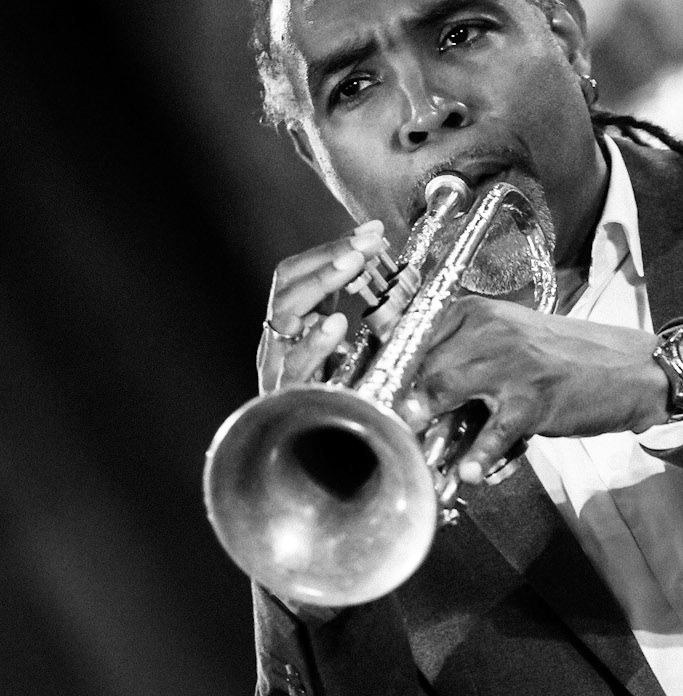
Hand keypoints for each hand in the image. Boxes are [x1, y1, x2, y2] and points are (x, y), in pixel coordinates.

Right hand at [257, 219, 386, 393]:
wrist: (315, 464)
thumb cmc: (337, 401)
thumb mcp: (351, 350)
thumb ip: (361, 318)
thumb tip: (393, 275)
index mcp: (290, 325)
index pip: (297, 272)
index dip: (331, 248)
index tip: (372, 231)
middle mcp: (276, 340)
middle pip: (287, 283)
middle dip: (329, 256)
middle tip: (367, 242)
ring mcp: (276, 367)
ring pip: (284, 313)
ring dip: (321, 283)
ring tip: (353, 264)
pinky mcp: (286, 397)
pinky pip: (294, 366)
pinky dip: (314, 342)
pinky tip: (335, 324)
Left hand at [400, 296, 671, 484]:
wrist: (628, 369)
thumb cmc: (565, 359)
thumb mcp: (511, 341)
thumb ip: (465, 359)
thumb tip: (413, 397)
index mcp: (478, 312)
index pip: (416, 337)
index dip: (393, 371)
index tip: (378, 398)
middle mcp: (489, 329)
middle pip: (424, 367)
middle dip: (405, 403)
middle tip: (394, 431)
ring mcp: (511, 363)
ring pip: (446, 392)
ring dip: (427, 426)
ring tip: (417, 452)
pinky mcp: (533, 399)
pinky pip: (493, 431)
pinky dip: (478, 455)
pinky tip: (469, 473)